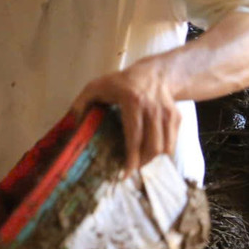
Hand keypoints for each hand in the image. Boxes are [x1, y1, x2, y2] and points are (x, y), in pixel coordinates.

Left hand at [71, 60, 179, 174]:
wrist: (153, 73)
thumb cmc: (121, 83)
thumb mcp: (96, 87)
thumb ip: (81, 103)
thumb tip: (72, 125)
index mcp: (132, 101)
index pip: (134, 136)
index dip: (131, 159)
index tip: (125, 174)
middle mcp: (153, 108)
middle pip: (152, 146)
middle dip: (141, 163)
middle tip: (130, 168)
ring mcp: (167, 113)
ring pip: (164, 147)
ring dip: (152, 159)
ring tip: (139, 160)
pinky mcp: (176, 118)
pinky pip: (172, 143)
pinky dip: (162, 151)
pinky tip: (150, 149)